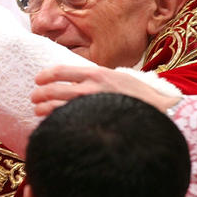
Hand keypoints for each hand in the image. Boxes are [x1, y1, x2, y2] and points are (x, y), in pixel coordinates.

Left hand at [30, 64, 180, 115]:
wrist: (163, 112)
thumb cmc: (141, 97)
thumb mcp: (120, 78)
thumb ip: (99, 79)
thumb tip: (80, 81)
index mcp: (98, 73)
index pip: (63, 70)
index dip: (46, 75)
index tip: (38, 79)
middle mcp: (93, 88)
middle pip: (56, 90)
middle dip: (41, 94)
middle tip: (34, 98)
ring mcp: (94, 106)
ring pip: (59, 107)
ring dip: (45, 109)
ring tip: (38, 111)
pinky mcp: (97, 120)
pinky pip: (71, 121)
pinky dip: (58, 122)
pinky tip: (52, 125)